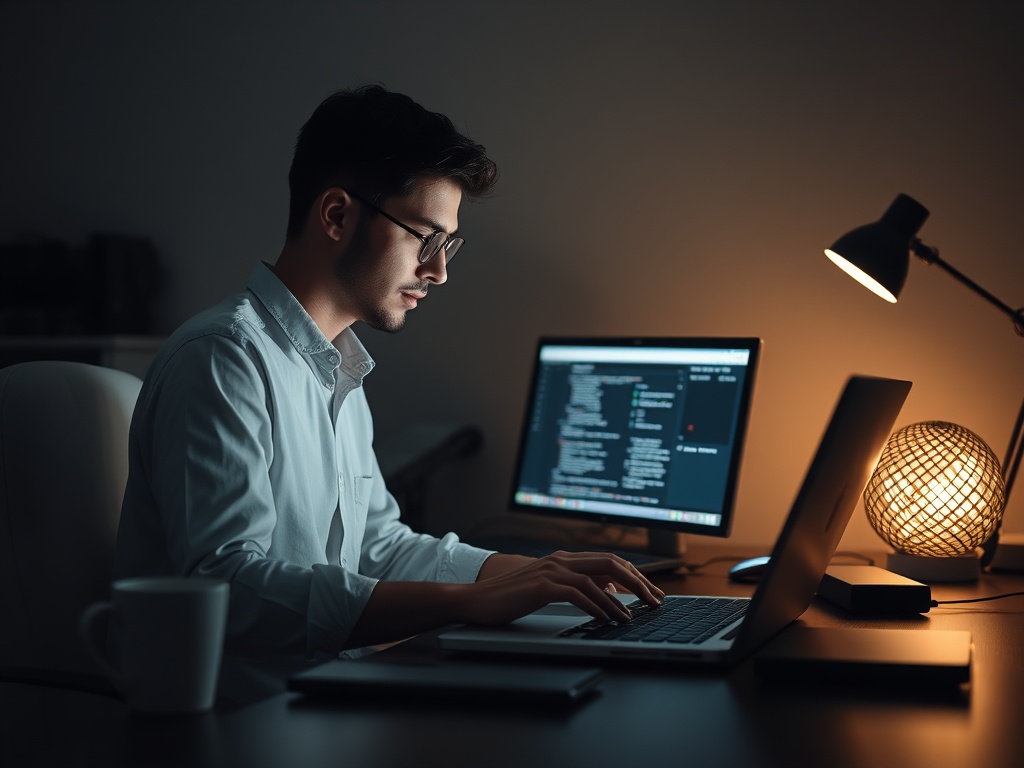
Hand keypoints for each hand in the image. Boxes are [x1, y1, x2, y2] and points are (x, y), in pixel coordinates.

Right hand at [463, 551, 665, 625]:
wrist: (476, 600)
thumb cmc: (510, 597)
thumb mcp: (547, 587)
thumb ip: (574, 584)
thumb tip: (606, 590)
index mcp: (563, 558)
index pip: (609, 560)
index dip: (634, 575)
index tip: (651, 592)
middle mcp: (560, 559)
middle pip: (610, 564)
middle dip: (637, 583)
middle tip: (654, 601)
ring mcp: (551, 570)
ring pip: (597, 579)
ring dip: (619, 601)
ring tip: (632, 617)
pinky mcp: (542, 586)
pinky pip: (578, 593)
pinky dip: (596, 606)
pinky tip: (606, 619)